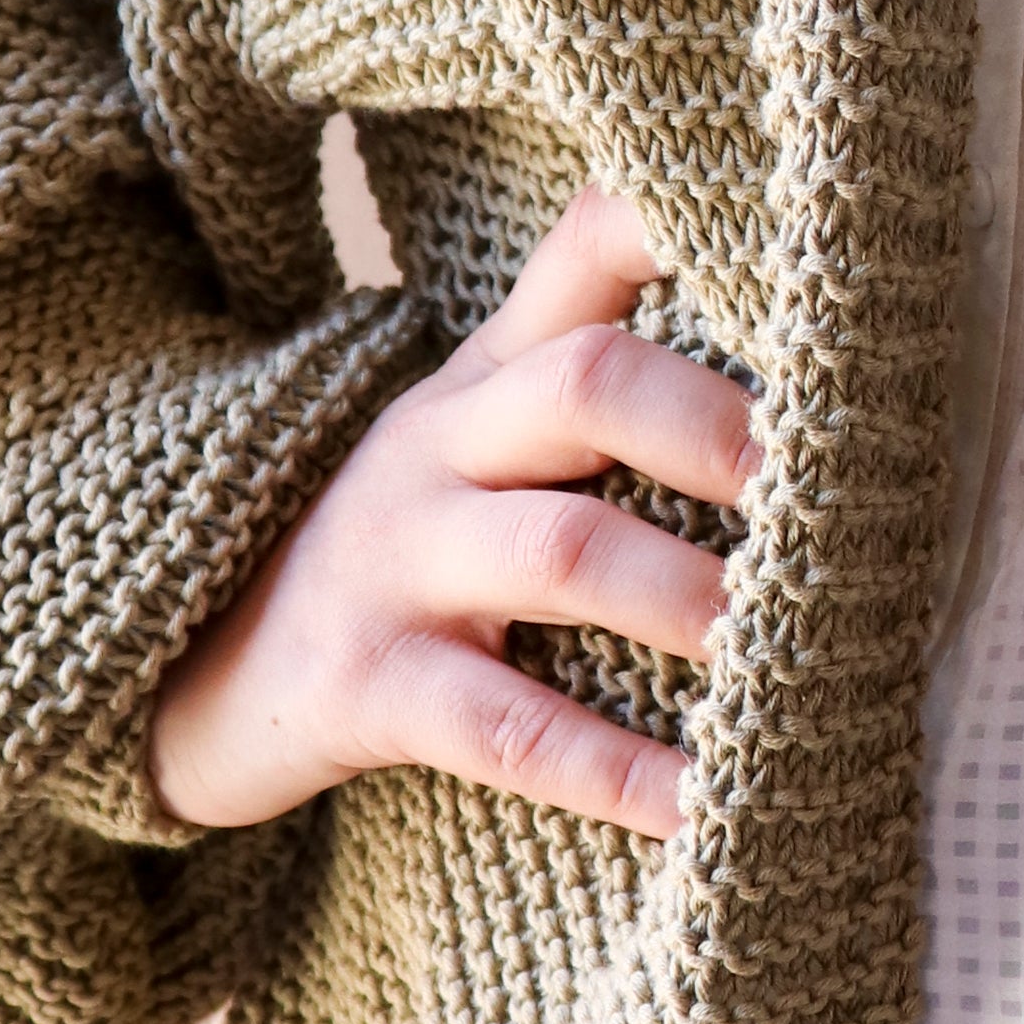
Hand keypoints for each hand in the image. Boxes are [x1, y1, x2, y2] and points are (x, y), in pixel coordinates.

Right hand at [146, 193, 750, 843]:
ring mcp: (396, 564)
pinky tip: (703, 805)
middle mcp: (441, 445)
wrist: (198, 670)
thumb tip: (802, 349)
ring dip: (688, 595)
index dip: (679, 218)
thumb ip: (607, 370)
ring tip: (789, 637)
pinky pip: (505, 728)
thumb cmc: (407, 544)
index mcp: (489, 376)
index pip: (585, 249)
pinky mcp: (366, 688)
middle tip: (824, 483)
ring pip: (561, 550)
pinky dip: (612, 770)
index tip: (799, 236)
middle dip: (714, 426)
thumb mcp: (481, 432)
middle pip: (585, 384)